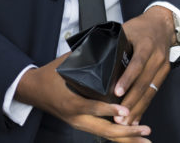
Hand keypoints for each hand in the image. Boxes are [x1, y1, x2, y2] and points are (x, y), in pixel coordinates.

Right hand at [15, 55, 150, 140]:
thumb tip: (110, 46)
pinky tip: (133, 138)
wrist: (34, 89)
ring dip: (127, 138)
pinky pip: (103, 132)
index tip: (125, 110)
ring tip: (145, 140)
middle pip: (103, 130)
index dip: (109, 110)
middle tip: (145, 130)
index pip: (92, 108)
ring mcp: (79, 123)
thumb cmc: (51, 76)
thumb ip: (88, 58)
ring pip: (105, 135)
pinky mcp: (83, 124)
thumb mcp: (68, 65)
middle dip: (127, 132)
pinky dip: (119, 136)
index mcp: (71, 102)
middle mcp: (76, 117)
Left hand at [112, 6, 174, 125]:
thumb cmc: (140, 28)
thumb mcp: (125, 31)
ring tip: (125, 121)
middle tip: (119, 116)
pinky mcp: (164, 72)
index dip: (127, 78)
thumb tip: (91, 60)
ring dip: (138, 107)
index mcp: (146, 44)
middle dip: (131, 100)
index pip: (137, 63)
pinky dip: (144, 105)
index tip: (117, 92)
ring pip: (150, 90)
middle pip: (144, 82)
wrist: (162, 23)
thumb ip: (113, 45)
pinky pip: (154, 91)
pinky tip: (136, 117)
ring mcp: (162, 65)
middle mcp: (157, 56)